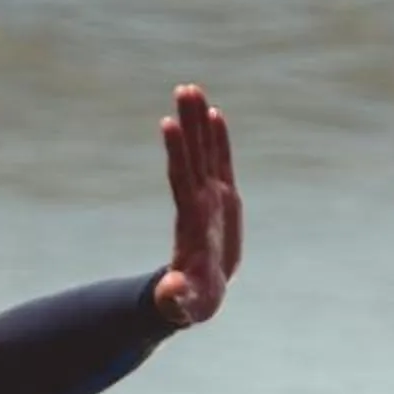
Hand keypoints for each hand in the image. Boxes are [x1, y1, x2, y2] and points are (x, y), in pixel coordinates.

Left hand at [151, 84, 242, 326]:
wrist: (199, 296)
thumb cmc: (190, 303)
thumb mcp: (184, 304)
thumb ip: (177, 298)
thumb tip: (170, 296)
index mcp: (191, 221)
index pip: (182, 180)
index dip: (177, 152)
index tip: (169, 125)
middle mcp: (198, 202)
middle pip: (192, 155)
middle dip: (189, 123)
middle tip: (184, 89)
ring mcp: (210, 197)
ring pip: (204, 152)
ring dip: (199, 121)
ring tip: (193, 89)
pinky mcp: (224, 199)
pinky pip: (221, 162)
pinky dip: (218, 139)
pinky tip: (215, 114)